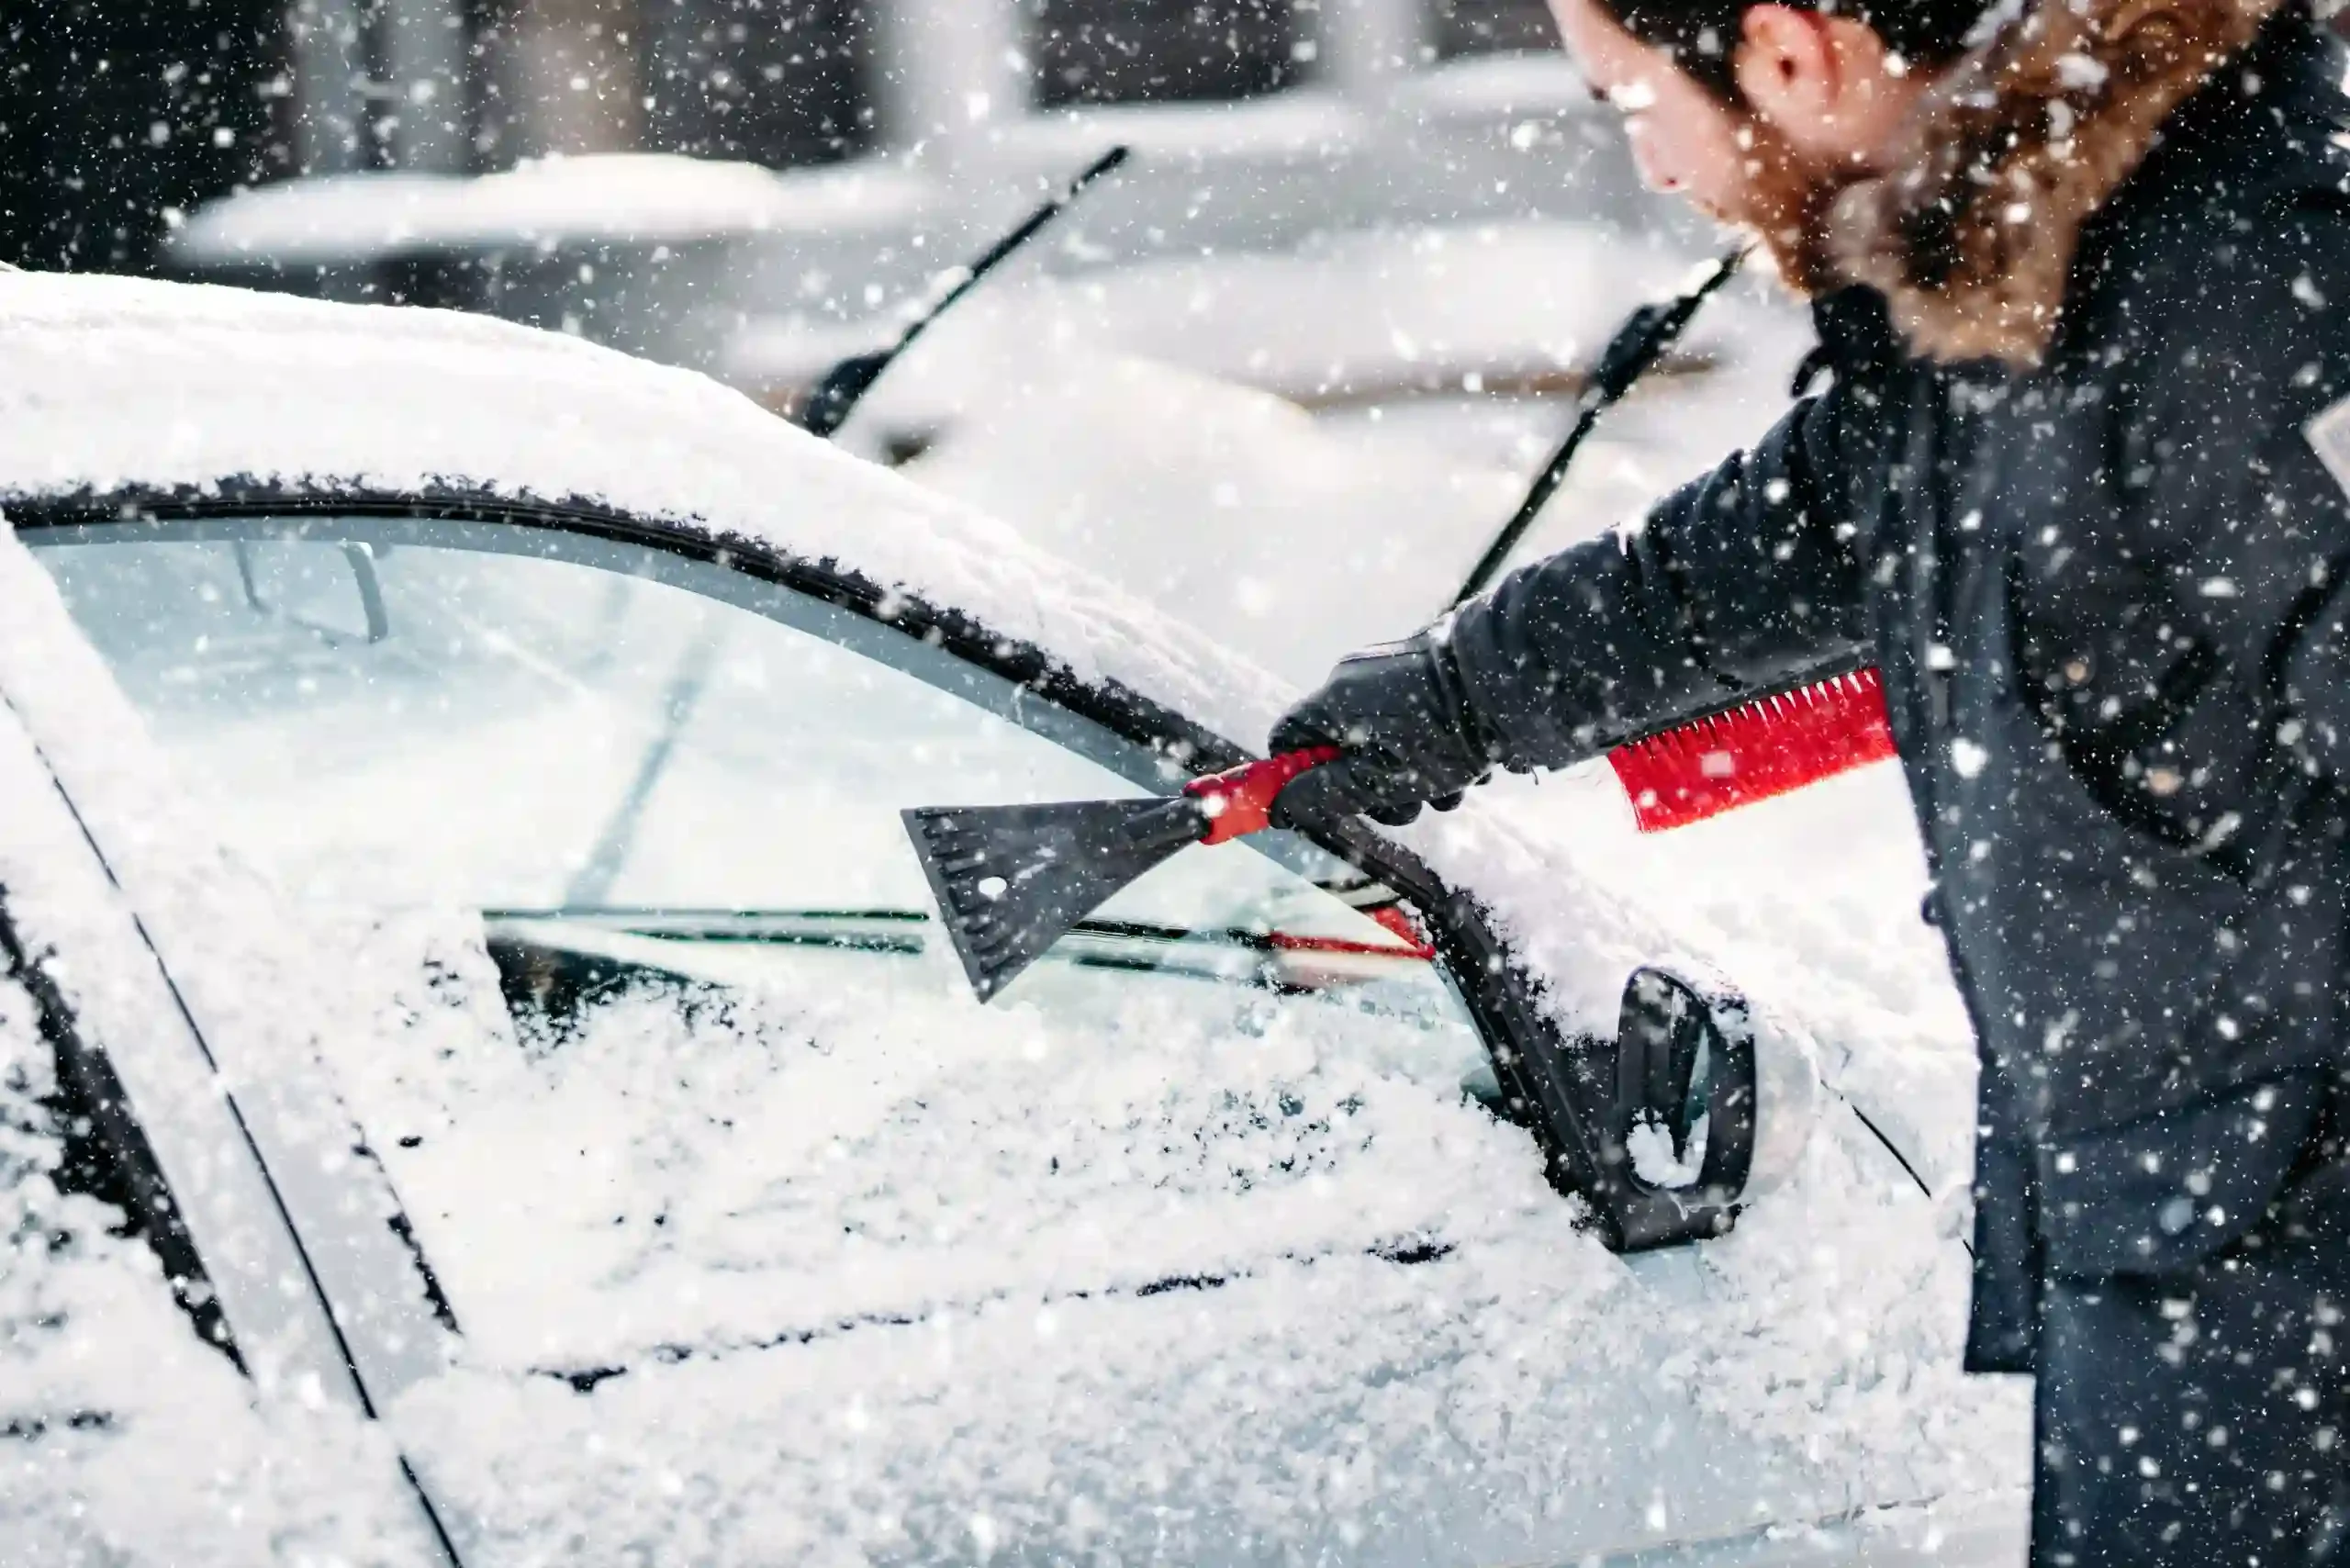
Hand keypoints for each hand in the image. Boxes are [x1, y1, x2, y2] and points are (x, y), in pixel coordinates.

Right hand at [1268, 630, 1499, 828]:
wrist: (1517, 679)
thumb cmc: (1445, 733)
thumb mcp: (1383, 780)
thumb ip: (1327, 795)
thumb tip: (1281, 806)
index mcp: (1334, 700)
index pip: (1287, 739)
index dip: (1299, 777)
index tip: (1329, 803)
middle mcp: (1356, 679)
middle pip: (1341, 750)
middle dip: (1373, 789)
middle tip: (1407, 806)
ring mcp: (1394, 672)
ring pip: (1386, 744)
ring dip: (1414, 779)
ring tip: (1451, 787)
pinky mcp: (1431, 673)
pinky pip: (1417, 724)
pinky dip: (1438, 751)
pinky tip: (1472, 763)